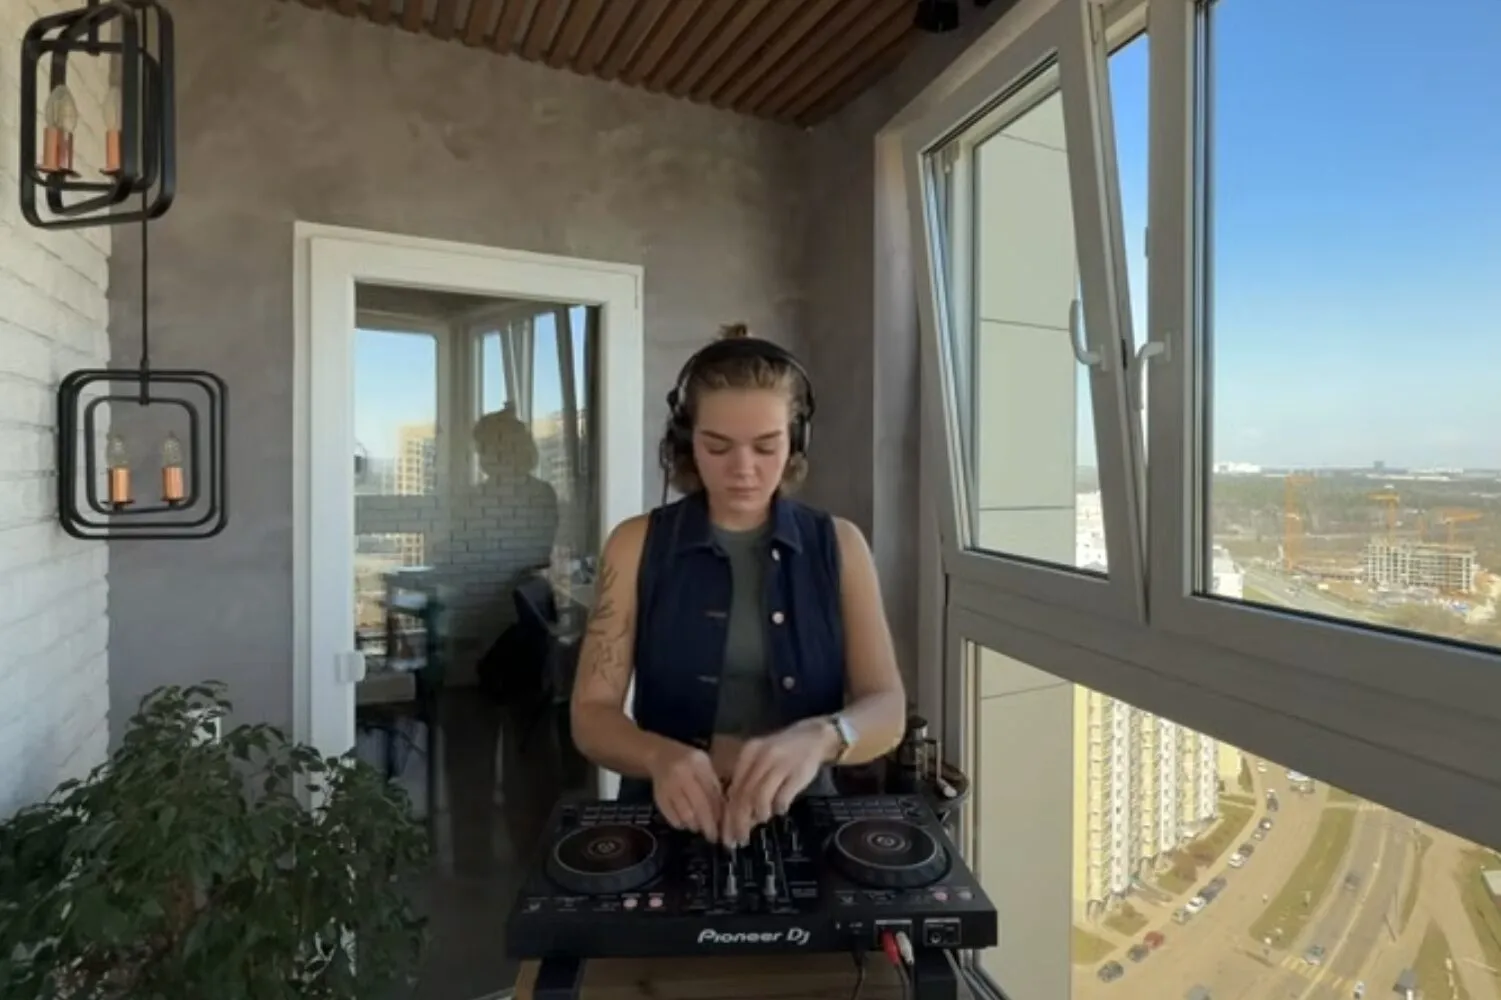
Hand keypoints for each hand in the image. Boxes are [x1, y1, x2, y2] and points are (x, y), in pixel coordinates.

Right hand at [648, 741, 723, 841]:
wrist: (660, 755)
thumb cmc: (688, 761)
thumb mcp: (704, 765)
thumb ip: (713, 785)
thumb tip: (723, 812)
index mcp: (697, 763)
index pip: (711, 792)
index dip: (718, 812)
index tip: (724, 826)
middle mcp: (681, 774)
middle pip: (699, 806)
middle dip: (708, 825)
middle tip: (713, 836)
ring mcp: (668, 786)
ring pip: (685, 814)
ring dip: (695, 825)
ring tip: (699, 827)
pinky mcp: (658, 797)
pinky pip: (671, 817)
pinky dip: (681, 824)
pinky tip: (685, 822)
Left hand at [722, 719, 836, 845]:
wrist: (813, 737)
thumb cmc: (782, 754)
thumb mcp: (760, 762)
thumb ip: (747, 785)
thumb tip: (735, 818)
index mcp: (748, 753)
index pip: (733, 790)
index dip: (728, 816)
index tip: (727, 836)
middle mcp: (762, 757)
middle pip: (744, 796)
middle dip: (739, 822)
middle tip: (740, 840)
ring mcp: (780, 764)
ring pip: (760, 797)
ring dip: (759, 814)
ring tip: (763, 819)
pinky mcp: (798, 773)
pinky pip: (782, 797)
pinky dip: (778, 808)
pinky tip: (780, 809)